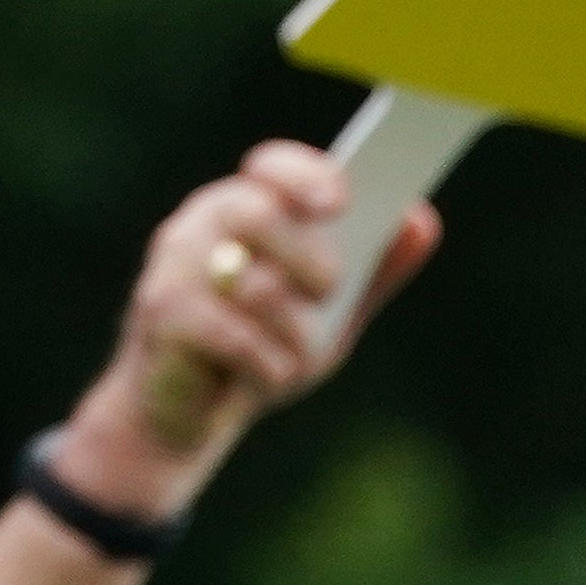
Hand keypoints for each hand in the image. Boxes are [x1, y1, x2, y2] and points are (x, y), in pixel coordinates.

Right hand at [45, 141, 439, 522]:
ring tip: (295, 353)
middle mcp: (198, 225)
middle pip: (258, 213)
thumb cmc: (260, 347)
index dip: (305, 176)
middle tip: (330, 292)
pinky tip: (267, 376)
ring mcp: (173, 270)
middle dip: (311, 259)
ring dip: (296, 331)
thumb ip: (373, 269)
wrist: (186, 417)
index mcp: (242, 206)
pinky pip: (238, 338)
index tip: (340, 202)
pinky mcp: (162, 319)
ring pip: (256, 285)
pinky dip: (270, 366)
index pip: (271, 167)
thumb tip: (423, 221)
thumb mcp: (328, 311)